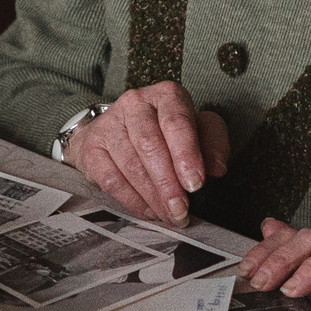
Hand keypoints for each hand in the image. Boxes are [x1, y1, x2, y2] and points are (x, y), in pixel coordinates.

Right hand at [62, 82, 229, 224]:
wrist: (118, 131)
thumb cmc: (165, 132)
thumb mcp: (198, 129)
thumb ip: (213, 144)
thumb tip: (218, 168)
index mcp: (165, 95)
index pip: (176, 122)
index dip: (186, 155)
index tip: (195, 184)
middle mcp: (135, 104)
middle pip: (149, 144)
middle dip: (168, 183)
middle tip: (181, 210)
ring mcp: (109, 124)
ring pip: (131, 164)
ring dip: (152, 196)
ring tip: (169, 215)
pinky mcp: (92, 148)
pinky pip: (111, 179)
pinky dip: (132, 201)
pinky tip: (149, 211)